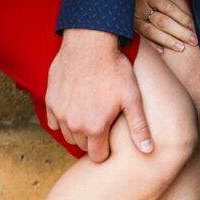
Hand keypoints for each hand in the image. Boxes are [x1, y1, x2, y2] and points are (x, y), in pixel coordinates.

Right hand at [45, 28, 151, 163]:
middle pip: (82, 146)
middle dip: (92, 139)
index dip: (105, 150)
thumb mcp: (132, 97)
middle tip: (101, 123)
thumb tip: (148, 151)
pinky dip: (63, 119)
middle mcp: (74, 125)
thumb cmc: (114, 69)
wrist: (89, 44)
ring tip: (89, 113)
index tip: (110, 139)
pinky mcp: (50, 103)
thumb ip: (139, 127)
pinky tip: (74, 106)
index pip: (97, 156)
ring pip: (68, 135)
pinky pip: (55, 122)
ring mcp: (60, 114)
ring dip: (77, 129)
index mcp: (95, 128)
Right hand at [133, 0, 197, 53]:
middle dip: (179, 33)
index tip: (192, 25)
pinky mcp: (127, 26)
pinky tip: (162, 51)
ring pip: (152, 33)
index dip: (181, 17)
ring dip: (167, 41)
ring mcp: (133, 19)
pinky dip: (151, 44)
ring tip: (180, 48)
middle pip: (163, 22)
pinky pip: (140, 37)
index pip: (168, 8)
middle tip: (193, 41)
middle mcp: (140, 8)